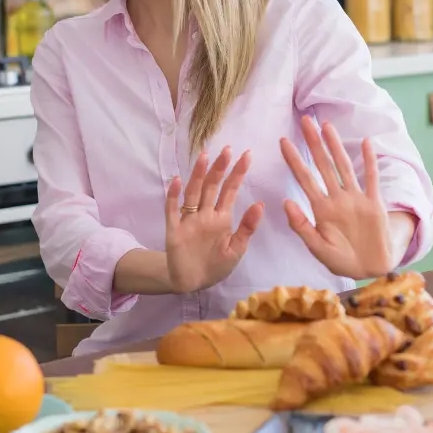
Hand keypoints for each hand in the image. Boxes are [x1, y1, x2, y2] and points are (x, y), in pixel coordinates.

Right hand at [165, 147, 263, 292]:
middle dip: (220, 168)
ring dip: (198, 175)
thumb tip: (260, 204)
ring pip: (194, 193)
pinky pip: (172, 210)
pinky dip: (173, 196)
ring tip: (204, 157)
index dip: (238, 173)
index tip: (247, 155)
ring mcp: (189, 220)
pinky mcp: (174, 230)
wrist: (192, 283)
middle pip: (212, 186)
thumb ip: (247, 228)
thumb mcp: (236, 249)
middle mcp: (205, 214)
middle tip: (228, 149)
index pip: (230, 190)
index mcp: (222, 218)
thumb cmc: (215, 265)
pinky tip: (177, 181)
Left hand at [280, 116, 392, 279]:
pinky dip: (370, 161)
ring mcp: (356, 199)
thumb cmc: (341, 260)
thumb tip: (285, 202)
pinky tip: (367, 143)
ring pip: (344, 167)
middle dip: (313, 144)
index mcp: (321, 209)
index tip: (283, 141)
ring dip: (336, 146)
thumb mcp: (316, 248)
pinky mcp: (374, 204)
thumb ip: (301, 226)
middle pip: (323, 165)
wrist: (369, 269)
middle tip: (305, 121)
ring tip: (327, 126)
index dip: (294, 160)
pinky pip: (372, 179)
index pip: (304, 178)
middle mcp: (337, 199)